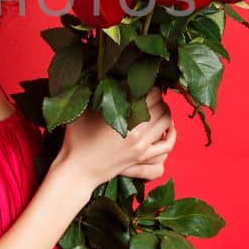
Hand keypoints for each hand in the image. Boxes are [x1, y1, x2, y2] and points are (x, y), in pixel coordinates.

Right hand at [54, 87, 175, 187]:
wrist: (77, 171)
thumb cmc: (76, 140)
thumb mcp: (83, 111)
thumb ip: (97, 93)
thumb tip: (108, 76)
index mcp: (124, 117)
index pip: (149, 95)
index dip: (150, 86)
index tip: (144, 82)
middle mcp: (138, 131)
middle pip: (160, 107)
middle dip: (158, 97)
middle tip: (151, 92)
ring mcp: (142, 146)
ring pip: (166, 123)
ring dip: (166, 112)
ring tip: (159, 106)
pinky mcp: (142, 158)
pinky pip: (167, 146)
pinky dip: (172, 135)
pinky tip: (168, 128)